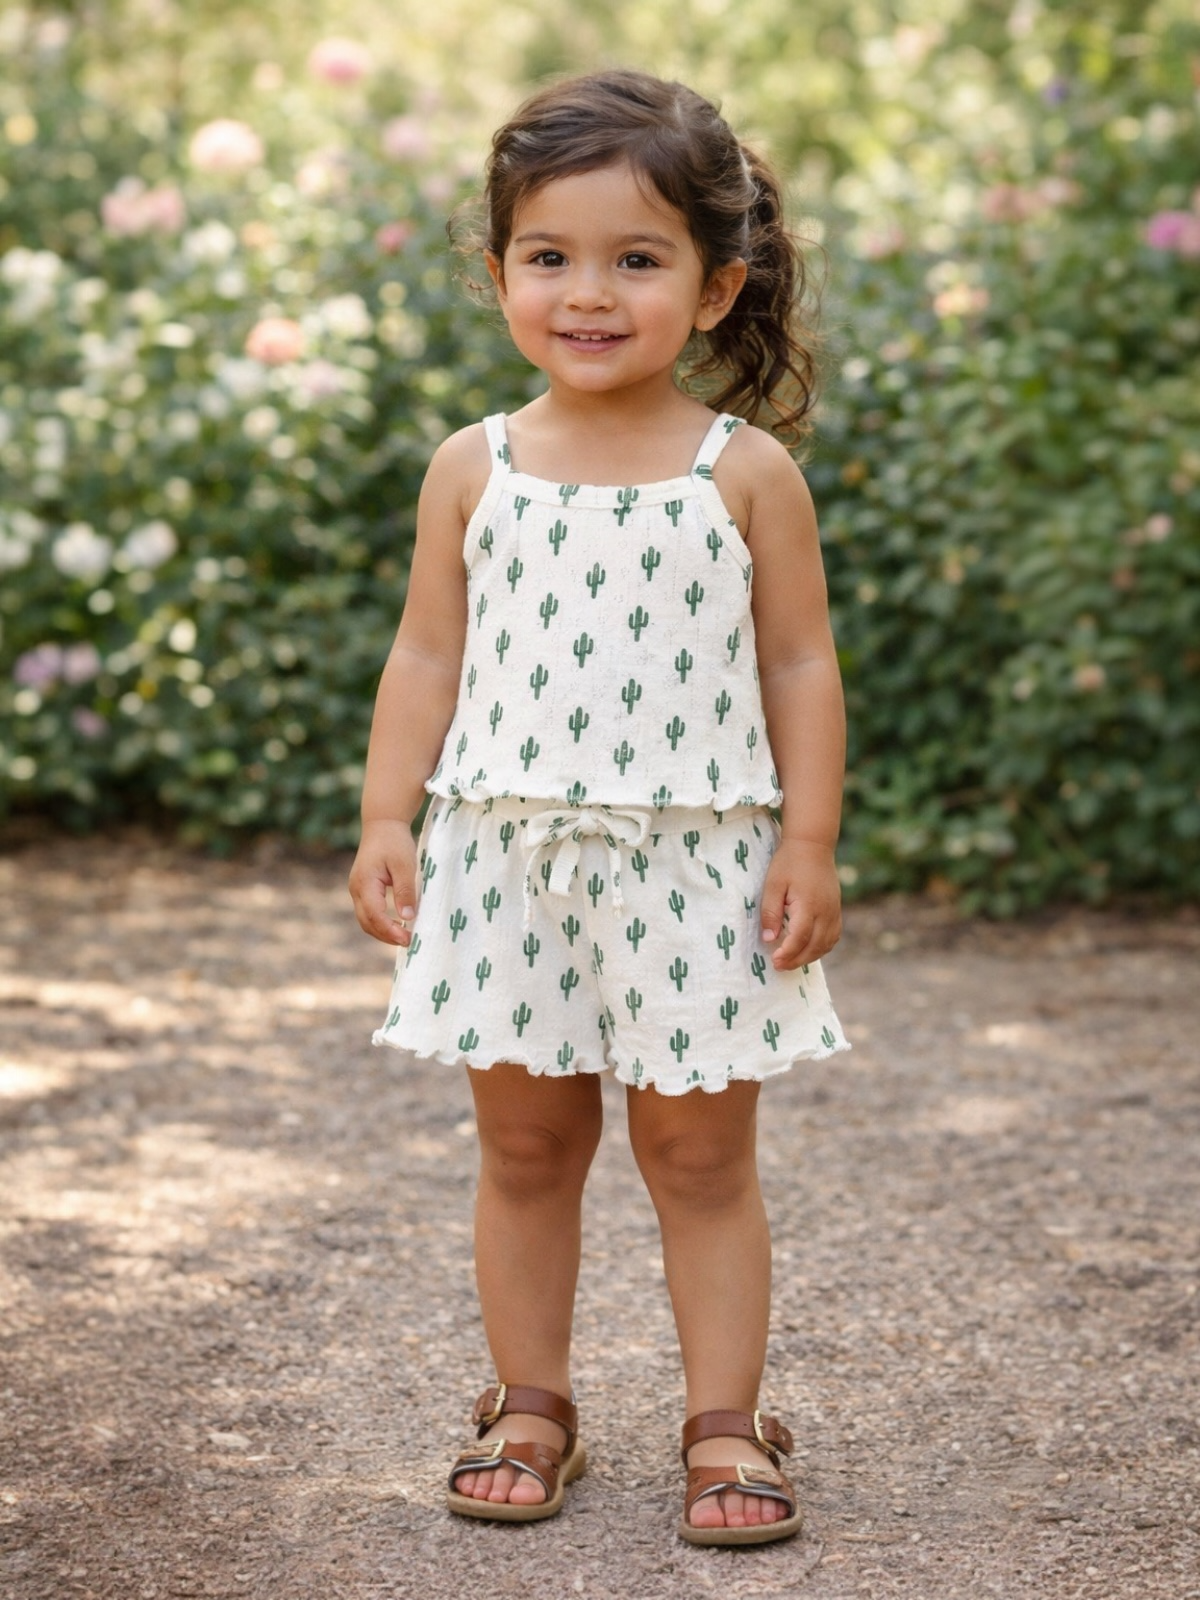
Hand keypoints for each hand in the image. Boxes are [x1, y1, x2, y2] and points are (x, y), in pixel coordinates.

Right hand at [348, 818, 418, 945]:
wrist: (382, 825)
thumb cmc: (394, 842)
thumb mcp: (405, 865)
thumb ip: (405, 891)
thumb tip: (407, 918)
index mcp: (364, 883)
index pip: (375, 915)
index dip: (390, 931)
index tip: (408, 939)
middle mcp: (356, 889)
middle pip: (366, 922)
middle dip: (386, 936)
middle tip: (408, 942)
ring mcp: (357, 890)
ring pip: (365, 920)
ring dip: (382, 932)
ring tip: (403, 937)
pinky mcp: (362, 890)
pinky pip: (368, 912)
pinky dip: (380, 923)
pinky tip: (396, 926)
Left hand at [759, 840, 841, 969]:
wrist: (813, 846)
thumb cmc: (789, 863)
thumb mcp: (773, 885)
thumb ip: (770, 912)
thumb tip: (769, 939)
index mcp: (809, 904)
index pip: (800, 938)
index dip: (788, 953)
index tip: (774, 961)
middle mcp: (825, 911)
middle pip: (815, 946)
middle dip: (797, 960)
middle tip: (779, 966)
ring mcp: (834, 911)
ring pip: (826, 944)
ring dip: (809, 957)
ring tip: (790, 961)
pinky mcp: (836, 910)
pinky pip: (833, 937)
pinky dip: (821, 948)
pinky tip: (808, 950)